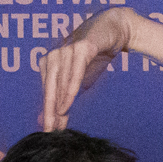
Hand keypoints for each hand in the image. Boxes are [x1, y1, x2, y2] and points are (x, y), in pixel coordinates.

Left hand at [40, 7, 142, 130]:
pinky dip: (71, 87)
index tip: (49, 132)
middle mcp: (53, 56)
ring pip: (60, 81)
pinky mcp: (81, 47)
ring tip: (57, 120)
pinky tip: (68, 101)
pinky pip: (75, 71)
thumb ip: (67, 95)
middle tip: (48, 130)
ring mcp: (66, 50)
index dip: (48, 113)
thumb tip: (56, 115)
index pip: (48, 93)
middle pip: (49, 89)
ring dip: (59, 101)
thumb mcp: (81, 79)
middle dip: (48, 111)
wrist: (114, 30)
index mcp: (49, 64)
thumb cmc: (96, 55)